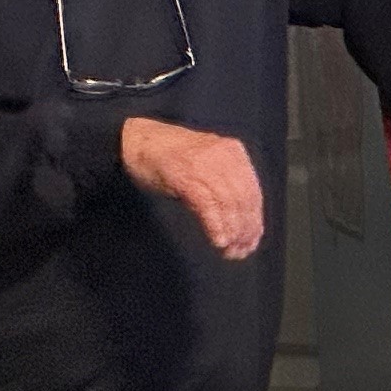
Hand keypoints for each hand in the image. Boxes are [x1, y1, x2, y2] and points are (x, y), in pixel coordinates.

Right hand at [120, 117, 263, 259]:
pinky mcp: (185, 175)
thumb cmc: (170, 156)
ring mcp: (204, 164)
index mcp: (233, 152)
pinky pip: (208, 205)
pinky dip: (216, 226)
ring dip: (231, 232)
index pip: (253, 191)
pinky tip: (218, 241)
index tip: (252, 240)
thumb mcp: (207, 165)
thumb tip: (240, 221)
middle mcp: (223, 155)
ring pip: (228, 203)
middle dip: (245, 230)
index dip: (254, 220)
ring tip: (230, 251)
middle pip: (244, 199)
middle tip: (241, 251)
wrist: (136, 139)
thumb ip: (225, 184)